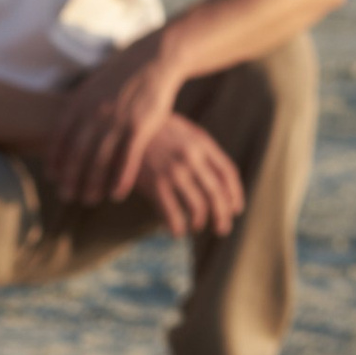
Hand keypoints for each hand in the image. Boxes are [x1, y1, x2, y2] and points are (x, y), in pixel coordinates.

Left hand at [42, 39, 183, 206]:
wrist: (151, 60)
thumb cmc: (118, 77)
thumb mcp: (91, 87)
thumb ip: (75, 108)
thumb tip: (59, 127)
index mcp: (79, 103)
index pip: (59, 137)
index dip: (54, 159)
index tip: (51, 177)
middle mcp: (95, 113)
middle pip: (77, 153)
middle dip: (70, 177)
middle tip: (66, 196)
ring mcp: (117, 120)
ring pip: (100, 159)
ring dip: (93, 183)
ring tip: (89, 200)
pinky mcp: (140, 126)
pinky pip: (127, 159)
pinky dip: (120, 179)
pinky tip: (115, 194)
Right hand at [93, 104, 245, 237]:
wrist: (120, 123)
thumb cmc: (151, 128)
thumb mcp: (181, 129)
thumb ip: (199, 147)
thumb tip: (215, 172)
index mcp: (201, 143)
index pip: (227, 173)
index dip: (234, 194)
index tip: (235, 209)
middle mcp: (191, 158)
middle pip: (217, 194)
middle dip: (222, 216)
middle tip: (221, 229)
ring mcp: (173, 171)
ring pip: (198, 207)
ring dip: (199, 222)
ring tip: (195, 227)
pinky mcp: (154, 183)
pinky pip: (173, 214)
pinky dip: (177, 227)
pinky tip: (175, 231)